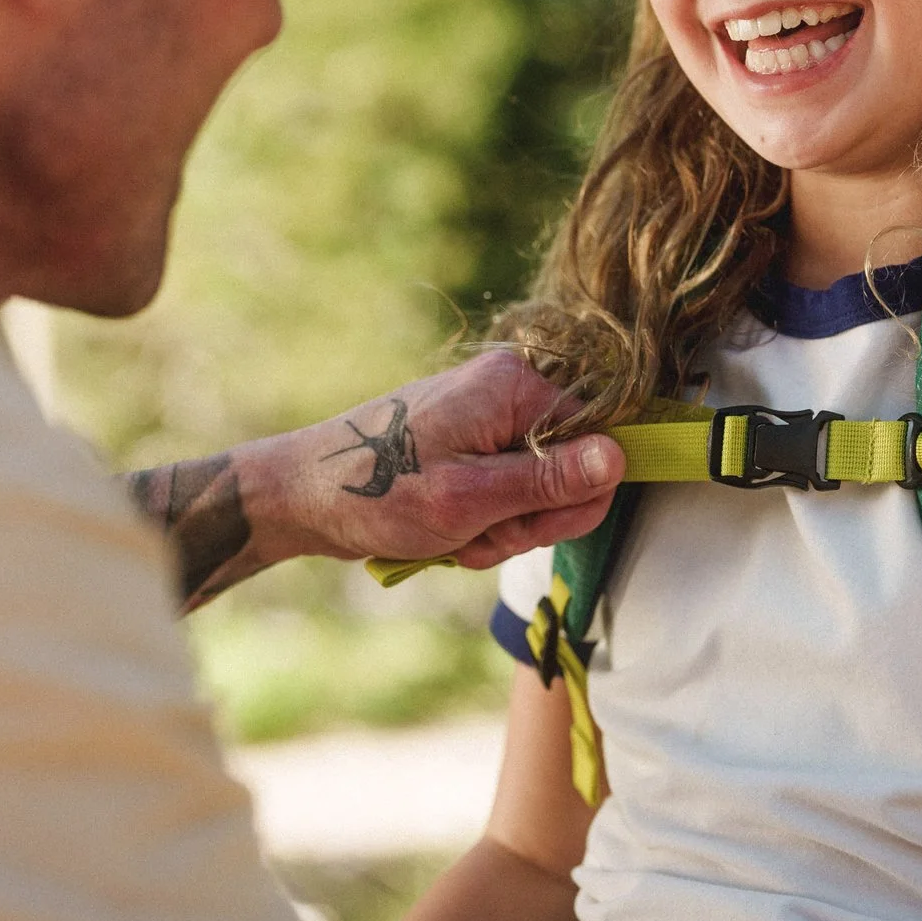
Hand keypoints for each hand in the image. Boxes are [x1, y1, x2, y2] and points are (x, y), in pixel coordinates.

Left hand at [271, 350, 625, 569]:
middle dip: (526, 521)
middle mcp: (506, 391)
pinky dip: (479, 525)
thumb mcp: (470, 499)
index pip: (598, 442)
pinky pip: (504, 495)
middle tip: (474, 534)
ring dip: (498, 530)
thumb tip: (621, 457)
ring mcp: (486, 419)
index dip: (570, 498)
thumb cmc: (376, 492)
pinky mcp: (470, 445)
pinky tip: (443, 532)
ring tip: (451, 534)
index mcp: (512, 386)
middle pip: (568, 473)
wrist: (301, 496)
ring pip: (534, 495)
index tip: (521, 525)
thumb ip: (548, 481)